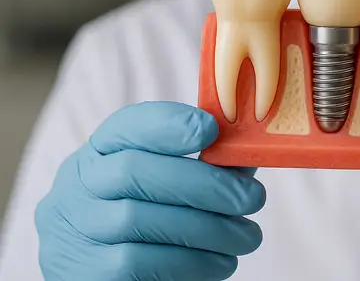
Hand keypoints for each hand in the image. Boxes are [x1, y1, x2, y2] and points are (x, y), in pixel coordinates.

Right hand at [35, 102, 265, 280]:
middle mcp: (77, 185)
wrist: (110, 273)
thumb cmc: (153, 216)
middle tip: (253, 198)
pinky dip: (190, 262)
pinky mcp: (85, 271)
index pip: (125, 125)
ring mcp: (75, 229)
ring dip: (207, 229)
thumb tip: (250, 150)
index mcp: (101, 151)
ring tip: (247, 237)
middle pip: (133, 171)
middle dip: (204, 183)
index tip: (212, 129)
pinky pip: (140, 263)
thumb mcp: (169, 180)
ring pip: (139, 220)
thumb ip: (207, 163)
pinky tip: (221, 262)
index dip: (168, 124)